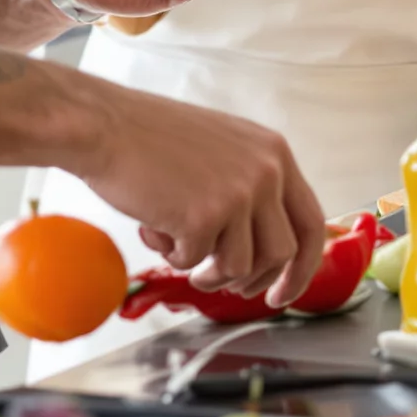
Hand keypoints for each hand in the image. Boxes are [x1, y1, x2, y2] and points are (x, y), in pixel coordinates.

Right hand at [77, 80, 324, 302]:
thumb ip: (252, 185)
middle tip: (232, 289)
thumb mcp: (223, 149)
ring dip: (209, 271)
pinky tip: (155, 227)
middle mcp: (265, 171)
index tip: (284, 291)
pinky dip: (173, 255)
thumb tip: (269, 247)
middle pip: (282, 253)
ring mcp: (237, 194)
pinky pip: (196, 262)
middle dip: (258, 281)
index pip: (311, 222)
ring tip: (179, 249)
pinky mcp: (204, 216)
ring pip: (241, 267)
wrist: (105, 126)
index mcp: (274, 152)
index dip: (303, 266)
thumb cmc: (153, 138)